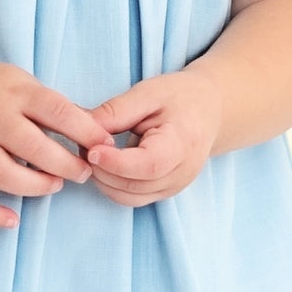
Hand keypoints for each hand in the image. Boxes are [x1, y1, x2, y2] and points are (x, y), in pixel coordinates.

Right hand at [0, 62, 117, 229]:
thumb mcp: (26, 84)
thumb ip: (57, 108)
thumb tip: (99, 132)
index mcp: (17, 94)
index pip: (56, 111)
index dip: (85, 130)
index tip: (105, 145)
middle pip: (32, 146)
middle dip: (65, 164)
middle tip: (83, 172)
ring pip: (3, 174)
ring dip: (34, 186)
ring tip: (54, 185)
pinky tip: (13, 220)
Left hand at [84, 69, 222, 206]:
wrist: (209, 110)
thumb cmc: (180, 97)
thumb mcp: (148, 93)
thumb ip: (116, 111)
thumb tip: (82, 127)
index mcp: (182, 144)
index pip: (148, 165)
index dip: (115, 162)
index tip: (91, 149)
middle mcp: (181, 173)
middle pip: (134, 185)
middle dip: (102, 169)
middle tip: (83, 144)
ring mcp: (174, 187)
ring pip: (129, 197)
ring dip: (103, 180)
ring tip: (92, 152)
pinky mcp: (164, 192)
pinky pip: (132, 198)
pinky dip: (112, 185)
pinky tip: (104, 164)